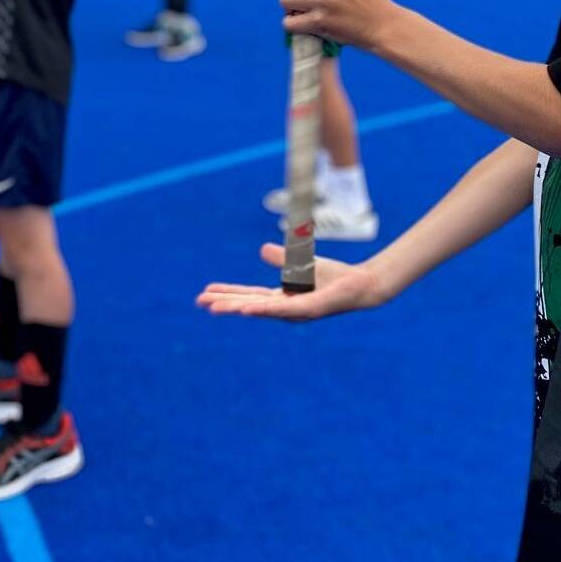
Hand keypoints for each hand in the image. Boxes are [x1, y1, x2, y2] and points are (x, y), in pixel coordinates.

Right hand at [196, 243, 385, 319]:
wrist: (360, 285)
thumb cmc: (334, 277)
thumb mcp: (301, 264)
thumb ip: (282, 259)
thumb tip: (262, 250)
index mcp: (283, 298)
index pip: (250, 296)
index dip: (228, 294)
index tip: (206, 293)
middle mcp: (286, 308)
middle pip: (249, 304)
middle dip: (224, 304)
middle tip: (200, 303)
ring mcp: (296, 311)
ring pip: (261, 309)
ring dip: (237, 308)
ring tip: (215, 308)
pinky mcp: (308, 309)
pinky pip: (282, 308)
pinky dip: (262, 309)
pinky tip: (246, 309)